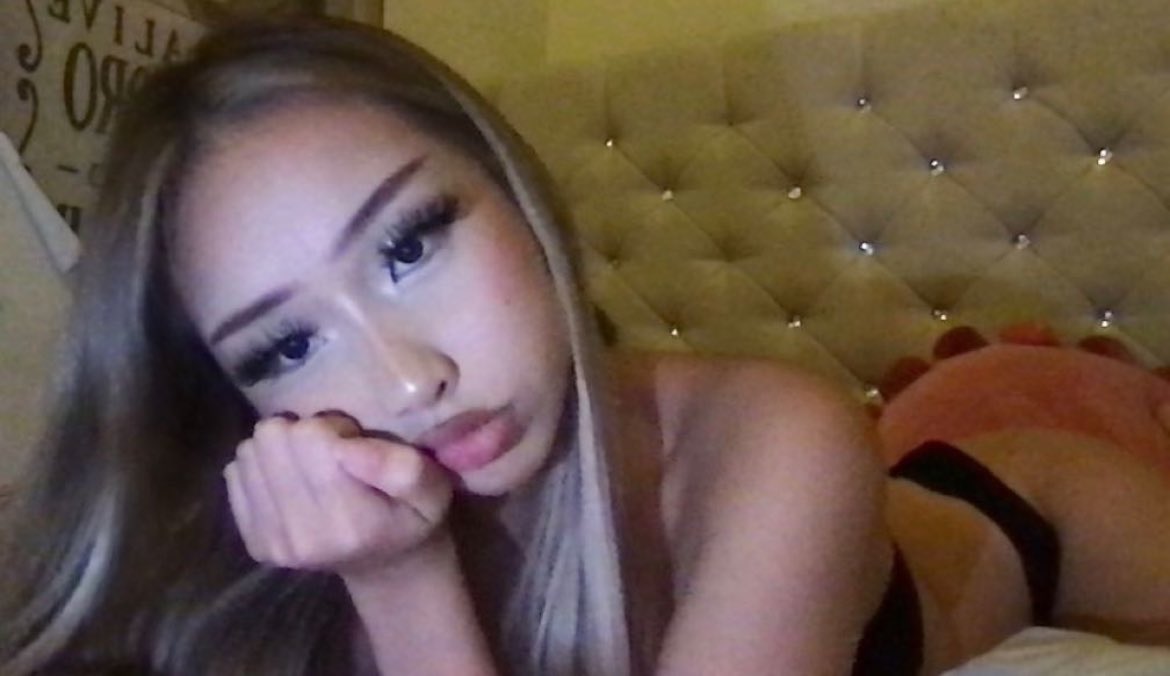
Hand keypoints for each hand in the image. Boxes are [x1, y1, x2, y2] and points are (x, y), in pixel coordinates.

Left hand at [223, 412, 453, 576]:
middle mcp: (303, 536)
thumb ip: (401, 468)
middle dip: (301, 433)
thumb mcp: (432, 489)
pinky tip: (291, 481)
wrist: (386, 565)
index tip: (354, 444)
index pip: (310, 437)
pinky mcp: (254, 543)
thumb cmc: (412, 516)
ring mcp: (273, 543)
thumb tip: (346, 448)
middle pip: (272, 439)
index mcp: (350, 521)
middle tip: (330, 452)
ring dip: (279, 449)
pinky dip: (261, 468)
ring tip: (311, 466)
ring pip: (249, 452)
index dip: (333, 426)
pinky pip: (235, 474)